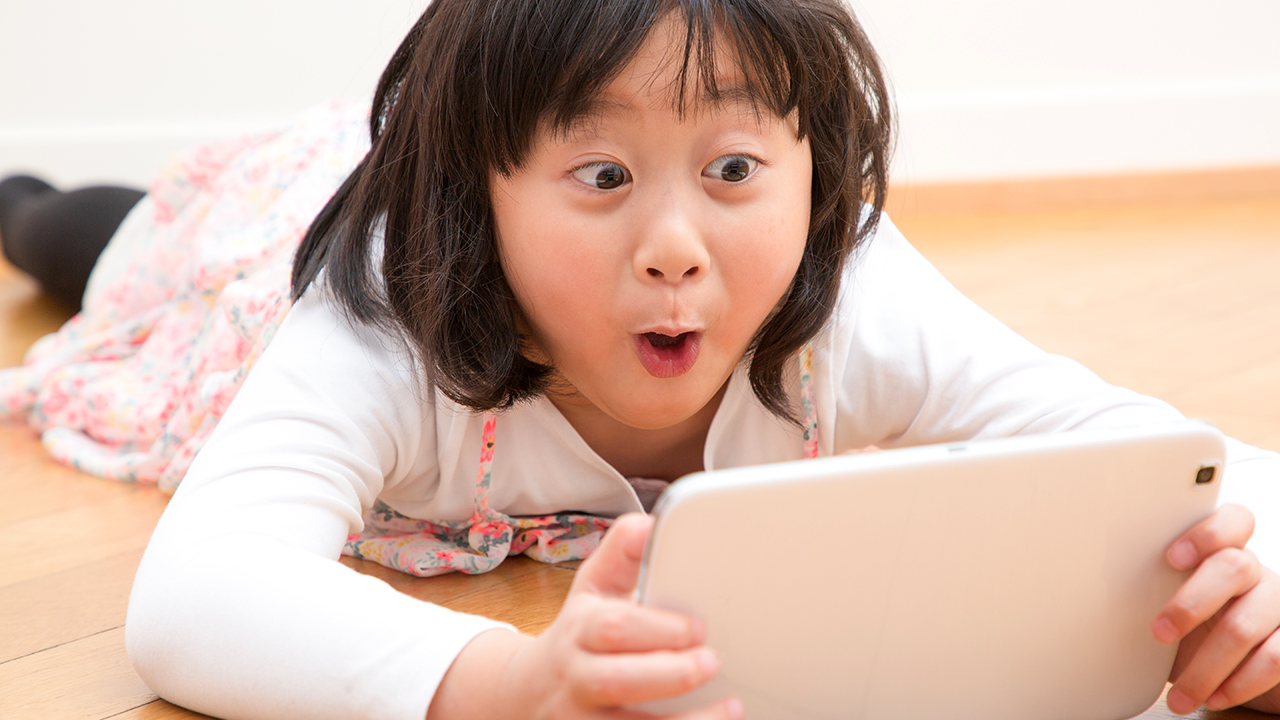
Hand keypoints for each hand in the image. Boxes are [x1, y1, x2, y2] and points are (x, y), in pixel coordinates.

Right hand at [429, 513, 741, 719]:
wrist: (527, 694)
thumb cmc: (578, 637)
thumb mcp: (591, 591)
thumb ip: (621, 555)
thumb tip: (649, 524)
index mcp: (580, 632)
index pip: (612, 628)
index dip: (656, 628)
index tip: (698, 627)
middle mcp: (576, 679)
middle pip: (616, 680)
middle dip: (669, 674)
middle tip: (712, 662)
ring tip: (729, 711)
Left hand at [1153, 503, 1279, 713]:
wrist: (1230, 674)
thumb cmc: (1191, 630)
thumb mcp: (1167, 603)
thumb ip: (1154, 588)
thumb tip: (1097, 595)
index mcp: (1223, 552)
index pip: (1233, 520)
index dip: (1207, 533)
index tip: (1172, 557)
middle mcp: (1255, 573)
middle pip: (1234, 567)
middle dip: (1191, 603)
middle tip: (1158, 632)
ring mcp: (1277, 605)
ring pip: (1246, 624)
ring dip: (1206, 666)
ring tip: (1180, 693)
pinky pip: (1274, 659)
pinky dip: (1238, 683)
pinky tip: (1214, 696)